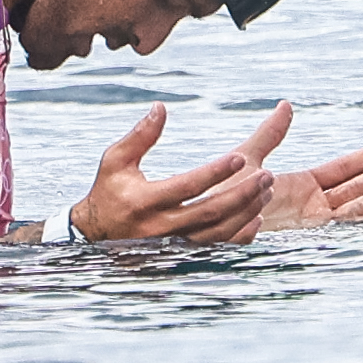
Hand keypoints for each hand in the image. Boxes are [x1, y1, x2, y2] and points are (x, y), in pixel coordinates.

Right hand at [70, 103, 273, 244]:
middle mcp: (160, 226)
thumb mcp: (115, 161)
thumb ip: (140, 136)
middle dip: (242, 194)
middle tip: (267, 176)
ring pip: (218, 232)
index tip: (240, 158)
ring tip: (266, 190)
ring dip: (246, 212)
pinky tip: (256, 217)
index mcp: (144, 201)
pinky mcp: (181, 255)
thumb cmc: (108, 192)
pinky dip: (240, 235)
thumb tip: (161, 107)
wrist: (95, 237)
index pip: (188, 186)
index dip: (216, 172)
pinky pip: (218, 249)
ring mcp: (173, 244)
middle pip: (210, 212)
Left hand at [224, 100, 362, 230]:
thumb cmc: (219, 192)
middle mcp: (311, 205)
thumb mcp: (248, 157)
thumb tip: (286, 105)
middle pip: (357, 188)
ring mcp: (312, 222)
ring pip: (357, 206)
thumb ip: (270, 135)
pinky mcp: (310, 235)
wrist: (206, 218)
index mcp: (301, 185)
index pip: (342, 170)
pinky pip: (345, 227)